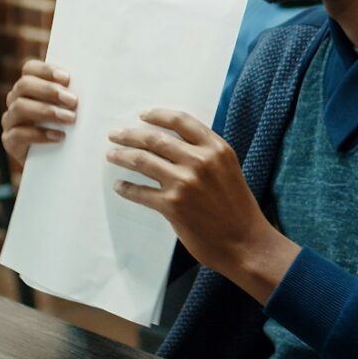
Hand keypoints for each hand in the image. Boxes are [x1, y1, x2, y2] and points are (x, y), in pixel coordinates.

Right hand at [2, 60, 77, 165]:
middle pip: (24, 85)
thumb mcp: (70, 109)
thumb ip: (72, 95)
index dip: (46, 70)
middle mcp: (15, 100)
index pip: (29, 69)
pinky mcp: (9, 141)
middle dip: (49, 90)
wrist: (56, 163)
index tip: (67, 78)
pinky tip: (58, 137)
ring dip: (47, 111)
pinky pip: (18, 134)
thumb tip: (93, 79)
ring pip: (19, 107)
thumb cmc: (67, 129)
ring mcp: (10, 120)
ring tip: (70, 119)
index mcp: (28, 87)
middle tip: (73, 101)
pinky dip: (39, 134)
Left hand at [106, 108, 298, 304]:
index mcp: (216, 148)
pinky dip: (126, 188)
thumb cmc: (238, 208)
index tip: (141, 115)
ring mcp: (184, 183)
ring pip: (142, 161)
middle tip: (115, 134)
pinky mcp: (172, 206)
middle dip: (130, 134)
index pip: (180, 121)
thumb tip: (172, 143)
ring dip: (122, 156)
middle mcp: (199, 161)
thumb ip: (205, 153)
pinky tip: (119, 186)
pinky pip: (141, 192)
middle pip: (154, 139)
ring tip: (111, 155)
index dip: (157, 115)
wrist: (246, 243)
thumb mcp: (228, 169)